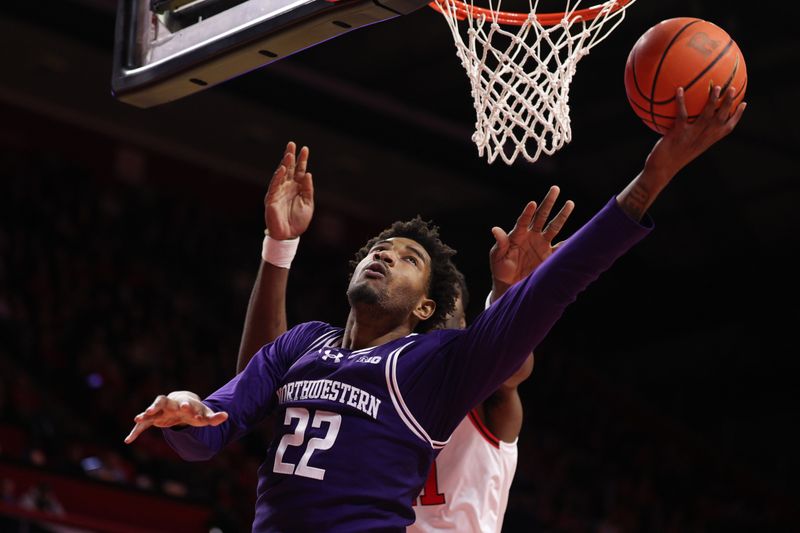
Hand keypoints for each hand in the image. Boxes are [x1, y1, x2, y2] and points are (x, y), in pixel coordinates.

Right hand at [124, 391, 227, 443]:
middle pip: (163, 401)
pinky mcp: (154, 419)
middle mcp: (171, 405)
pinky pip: (143, 425)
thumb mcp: (205, 416)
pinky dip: (136, 431)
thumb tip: (226, 416)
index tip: (184, 409)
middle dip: (157, 406)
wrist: (183, 405)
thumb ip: (214, 418)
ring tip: (137, 418)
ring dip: (145, 413)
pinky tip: (128, 440)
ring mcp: (161, 411)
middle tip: (151, 410)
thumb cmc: (195, 411)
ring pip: (151, 409)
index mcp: (184, 404)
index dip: (184, 406)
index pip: (184, 403)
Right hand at [265, 141, 314, 239]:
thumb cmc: (298, 221)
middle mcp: (287, 187)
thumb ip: (308, 189)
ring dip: (285, 164)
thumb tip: (308, 174)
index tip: (305, 149)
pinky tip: (282, 169)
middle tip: (292, 144)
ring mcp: (278, 192)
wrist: (289, 235)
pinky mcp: (271, 199)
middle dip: (290, 156)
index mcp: (296, 187)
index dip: (302, 160)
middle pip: (289, 169)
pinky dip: (278, 177)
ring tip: (288, 155)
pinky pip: (274, 186)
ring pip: (281, 175)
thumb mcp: (308, 203)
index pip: (299, 171)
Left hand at [490, 186, 574, 296]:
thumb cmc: (500, 268)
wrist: (511, 284)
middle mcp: (531, 235)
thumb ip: (500, 243)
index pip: (524, 220)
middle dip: (548, 203)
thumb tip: (495, 229)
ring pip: (554, 226)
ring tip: (570, 202)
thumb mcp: (497, 256)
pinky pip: (561, 247)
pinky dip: (569, 242)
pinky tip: (578, 235)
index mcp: (518, 234)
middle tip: (555, 188)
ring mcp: (542, 244)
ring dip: (562, 215)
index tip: (533, 203)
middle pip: (541, 216)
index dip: (528, 212)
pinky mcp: (549, 255)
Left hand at [616, 85, 746, 220]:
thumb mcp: (686, 147)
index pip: (727, 128)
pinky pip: (682, 115)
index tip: (744, 104)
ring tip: (717, 87)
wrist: (661, 171)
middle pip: (721, 119)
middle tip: (732, 88)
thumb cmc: (671, 159)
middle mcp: (703, 138)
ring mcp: (692, 136)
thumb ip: (692, 135)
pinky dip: (681, 101)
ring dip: (713, 101)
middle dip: (728, 103)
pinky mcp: (679, 134)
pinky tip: (679, 89)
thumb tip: (689, 120)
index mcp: (708, 141)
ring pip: (707, 116)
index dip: (737, 116)